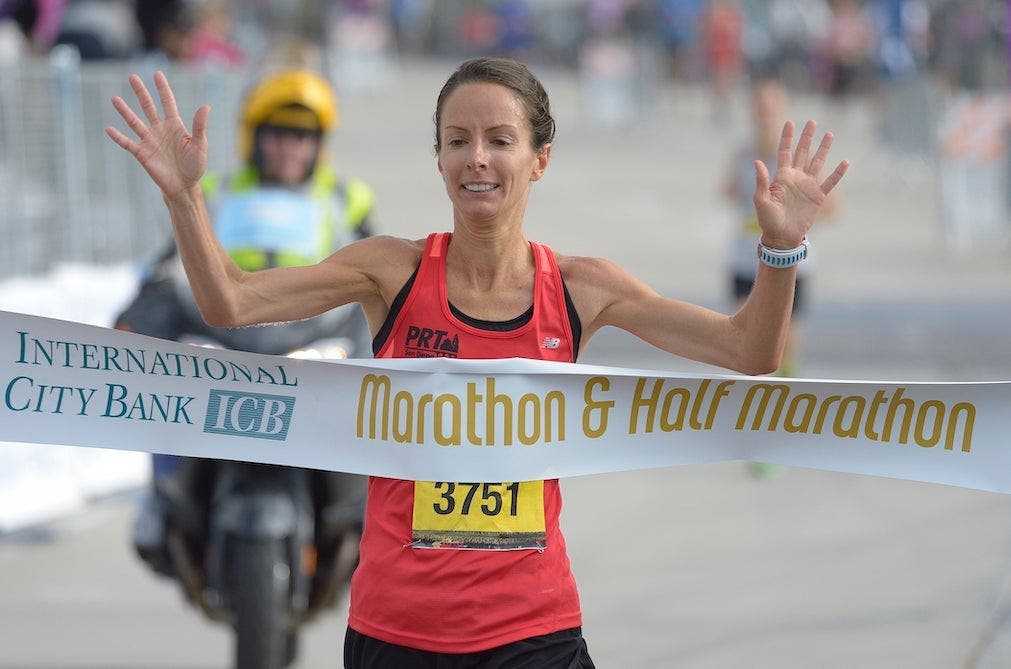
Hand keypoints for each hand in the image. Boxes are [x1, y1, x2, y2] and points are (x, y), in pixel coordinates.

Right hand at [105, 71, 210, 200]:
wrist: (184, 186)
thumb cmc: (195, 165)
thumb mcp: (199, 145)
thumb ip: (199, 126)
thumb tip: (206, 106)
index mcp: (175, 126)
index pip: (167, 102)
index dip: (162, 89)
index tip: (157, 74)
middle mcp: (160, 130)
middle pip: (148, 107)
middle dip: (141, 92)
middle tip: (132, 77)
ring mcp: (150, 141)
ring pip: (135, 122)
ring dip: (125, 111)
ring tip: (114, 99)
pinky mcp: (142, 153)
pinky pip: (128, 143)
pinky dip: (119, 137)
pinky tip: (108, 129)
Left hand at [753, 120, 848, 248]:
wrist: (781, 237)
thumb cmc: (768, 220)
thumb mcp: (760, 200)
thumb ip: (761, 181)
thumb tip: (757, 161)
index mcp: (781, 177)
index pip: (784, 151)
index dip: (787, 137)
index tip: (790, 122)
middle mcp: (795, 178)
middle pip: (802, 152)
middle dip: (807, 137)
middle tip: (812, 121)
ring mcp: (808, 186)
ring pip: (818, 162)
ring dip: (823, 149)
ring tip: (829, 134)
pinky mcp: (818, 196)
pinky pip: (830, 182)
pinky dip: (838, 173)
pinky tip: (845, 161)